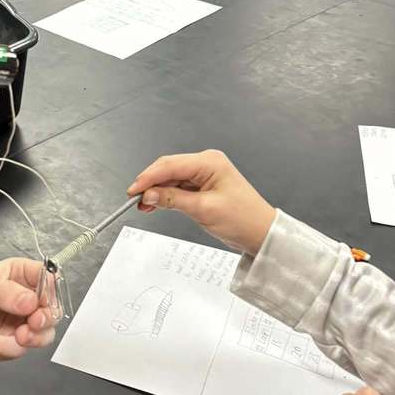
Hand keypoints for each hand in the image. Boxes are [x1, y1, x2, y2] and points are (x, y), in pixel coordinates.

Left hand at [0, 258, 56, 361]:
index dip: (51, 293)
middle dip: (45, 321)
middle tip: (31, 324)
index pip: (49, 281)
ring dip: (28, 339)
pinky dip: (2, 347)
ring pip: (42, 336)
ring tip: (14, 337)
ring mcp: (17, 324)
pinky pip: (18, 351)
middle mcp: (24, 300)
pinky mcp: (7, 345)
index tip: (41, 302)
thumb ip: (5, 293)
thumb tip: (31, 303)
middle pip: (52, 312)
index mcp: (20, 276)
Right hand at [127, 150, 274, 255]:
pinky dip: (165, 195)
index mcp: (210, 162)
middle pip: (168, 168)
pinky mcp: (202, 184)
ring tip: (143, 205)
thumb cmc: (243, 219)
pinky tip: (155, 204)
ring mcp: (204, 173)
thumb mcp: (203, 210)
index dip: (148, 177)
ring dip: (156, 191)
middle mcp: (207, 163)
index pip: (170, 165)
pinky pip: (178, 186)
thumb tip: (149, 195)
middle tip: (135, 199)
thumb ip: (173, 200)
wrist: (261, 232)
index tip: (133, 191)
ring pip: (171, 178)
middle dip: (150, 183)